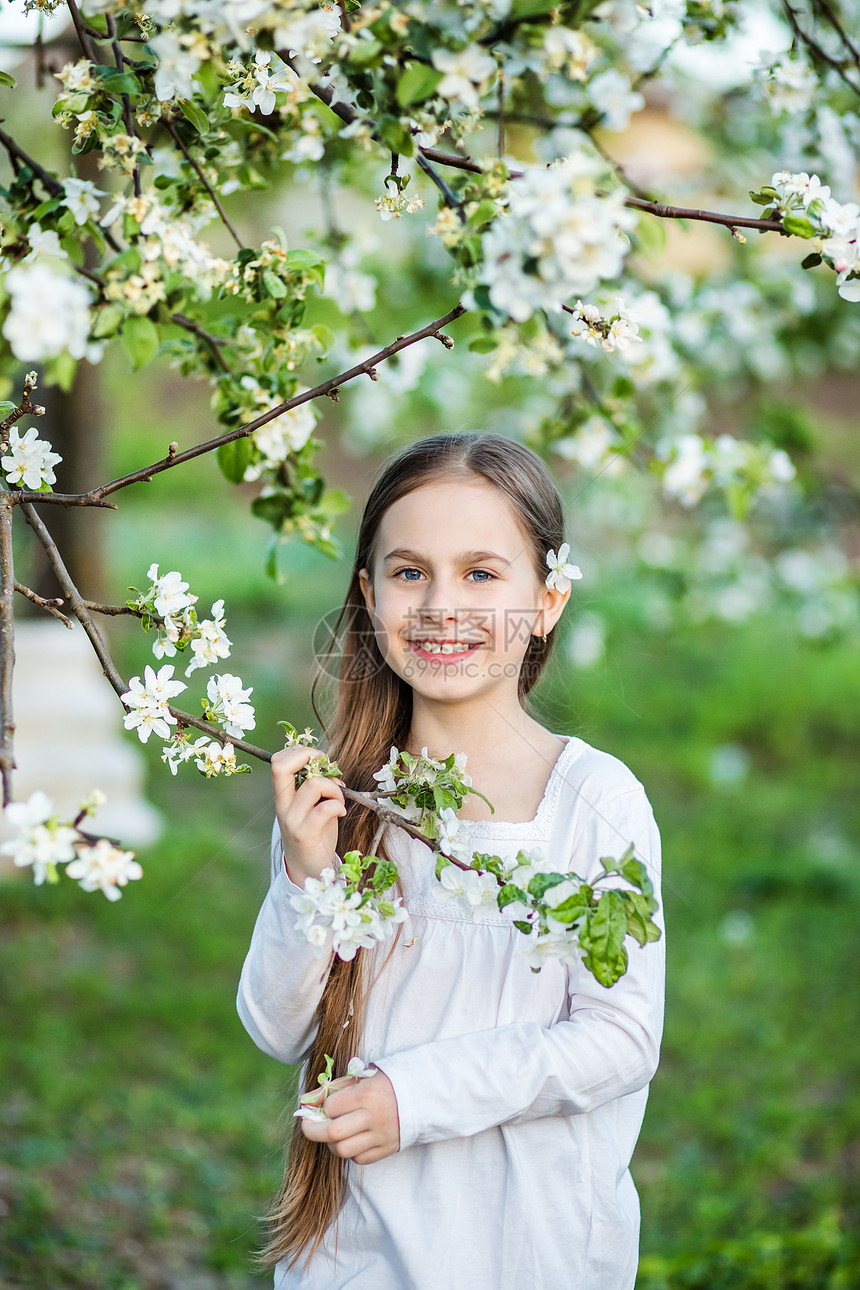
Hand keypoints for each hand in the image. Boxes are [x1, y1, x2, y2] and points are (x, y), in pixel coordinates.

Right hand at [271, 746, 345, 887]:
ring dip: (334, 787)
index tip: (319, 760)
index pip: (278, 761)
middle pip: (281, 766)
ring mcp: (292, 819)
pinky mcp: (305, 834)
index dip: (300, 752)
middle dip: (309, 756)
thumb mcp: (313, 803)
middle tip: (326, 769)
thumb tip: (330, 765)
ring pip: (313, 784)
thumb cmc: (315, 831)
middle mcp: (282, 804)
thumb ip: (317, 784)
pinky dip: (338, 805)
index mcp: (282, 794)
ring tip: (339, 800)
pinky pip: (325, 808)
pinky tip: (340, 812)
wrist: (309, 868)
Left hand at [300, 1071, 399, 1164]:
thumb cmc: (388, 1082)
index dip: (321, 1106)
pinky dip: (351, 1151)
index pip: (331, 1107)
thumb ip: (337, 1087)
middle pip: (332, 1133)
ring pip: (343, 1150)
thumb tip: (309, 1100)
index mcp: (367, 1094)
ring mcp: (381, 1136)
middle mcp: (373, 1117)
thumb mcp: (363, 1076)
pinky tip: (352, 1138)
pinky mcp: (387, 1149)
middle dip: (313, 1130)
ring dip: (332, 1143)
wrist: (422, 1095)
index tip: (319, 1104)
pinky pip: (359, 1159)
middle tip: (308, 1125)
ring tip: (333, 1132)